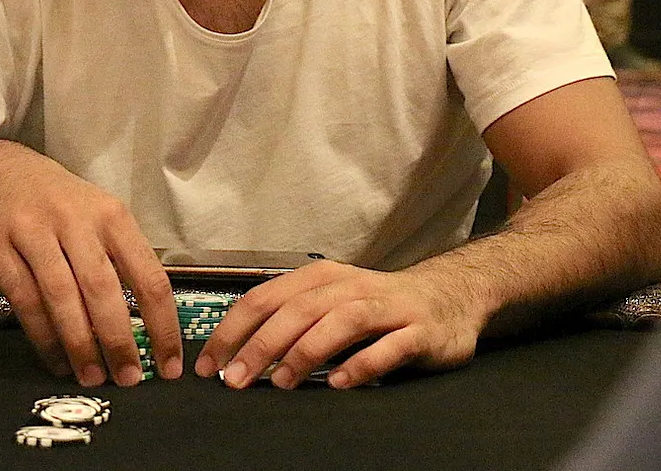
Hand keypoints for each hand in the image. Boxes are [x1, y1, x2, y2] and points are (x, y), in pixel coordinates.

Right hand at [0, 141, 181, 387]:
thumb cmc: (56, 201)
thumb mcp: (97, 214)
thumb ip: (121, 259)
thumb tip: (150, 325)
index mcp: (110, 215)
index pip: (148, 275)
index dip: (162, 325)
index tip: (169, 363)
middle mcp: (74, 219)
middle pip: (103, 289)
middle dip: (119, 341)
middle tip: (128, 378)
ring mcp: (32, 231)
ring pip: (62, 298)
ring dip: (80, 345)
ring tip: (91, 376)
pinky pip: (25, 301)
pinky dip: (43, 337)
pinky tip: (56, 359)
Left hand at [193, 260, 486, 389]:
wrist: (451, 294)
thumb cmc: (380, 305)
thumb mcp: (333, 301)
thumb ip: (293, 320)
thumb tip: (239, 352)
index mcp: (323, 278)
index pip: (267, 297)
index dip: (234, 329)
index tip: (210, 363)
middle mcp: (352, 287)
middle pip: (300, 309)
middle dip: (262, 344)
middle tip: (236, 379)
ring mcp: (388, 307)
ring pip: (341, 322)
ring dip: (306, 351)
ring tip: (281, 382)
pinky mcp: (419, 331)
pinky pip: (389, 348)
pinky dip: (361, 364)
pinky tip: (339, 383)